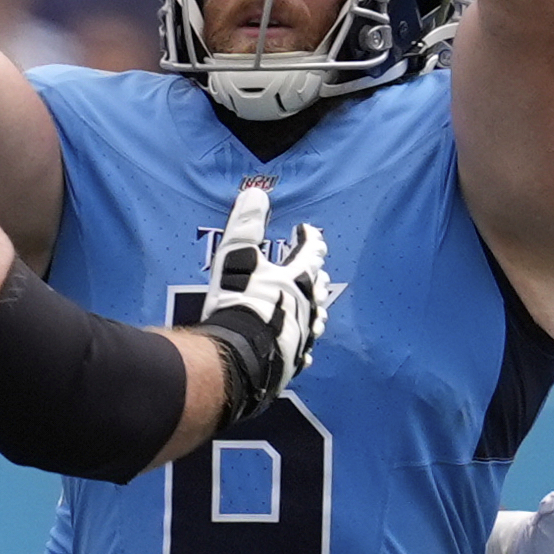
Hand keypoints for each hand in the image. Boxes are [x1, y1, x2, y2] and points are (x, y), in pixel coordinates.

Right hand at [194, 184, 330, 418]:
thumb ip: (246, 224)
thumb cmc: (239, 302)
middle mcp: (307, 306)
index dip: (309, 237)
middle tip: (309, 267)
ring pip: (316, 317)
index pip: (311, 251)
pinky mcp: (294, 359)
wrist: (238, 356)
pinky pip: (304, 349)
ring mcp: (303, 335)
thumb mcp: (237, 257)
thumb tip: (257, 194)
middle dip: (313, 273)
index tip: (304, 229)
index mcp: (296, 279)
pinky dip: (303, 342)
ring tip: (311, 304)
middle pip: (317, 285)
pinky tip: (302, 346)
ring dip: (313, 306)